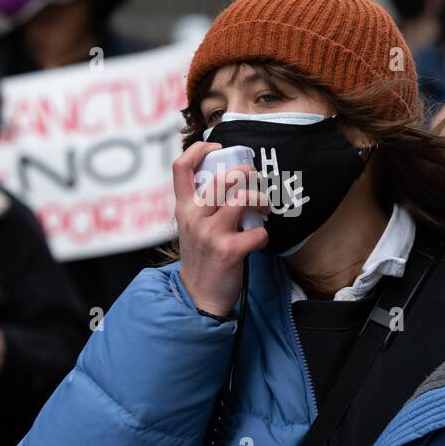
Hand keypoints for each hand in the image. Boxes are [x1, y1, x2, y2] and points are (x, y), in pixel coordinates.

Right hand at [174, 142, 269, 316]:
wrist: (199, 297)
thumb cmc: (201, 258)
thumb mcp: (191, 227)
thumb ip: (202, 205)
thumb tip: (230, 181)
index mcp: (183, 209)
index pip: (181, 167)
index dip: (199, 149)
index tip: (218, 148)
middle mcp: (194, 218)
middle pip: (222, 179)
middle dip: (247, 174)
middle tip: (256, 180)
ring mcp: (210, 234)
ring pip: (242, 199)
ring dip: (261, 201)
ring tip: (263, 210)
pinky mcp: (228, 251)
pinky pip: (256, 232)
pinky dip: (263, 234)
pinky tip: (258, 239)